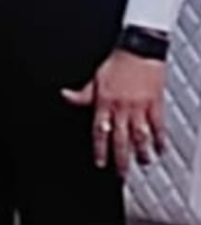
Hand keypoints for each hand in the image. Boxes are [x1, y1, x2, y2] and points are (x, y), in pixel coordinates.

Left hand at [62, 48, 165, 175]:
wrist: (138, 50)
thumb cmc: (116, 63)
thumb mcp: (94, 79)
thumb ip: (82, 94)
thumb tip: (64, 95)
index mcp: (104, 101)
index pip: (100, 130)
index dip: (99, 149)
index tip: (100, 163)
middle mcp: (121, 107)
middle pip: (120, 138)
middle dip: (120, 158)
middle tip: (121, 173)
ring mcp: (139, 107)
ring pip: (140, 135)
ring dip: (141, 152)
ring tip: (142, 163)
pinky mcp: (155, 104)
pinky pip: (158, 126)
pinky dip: (159, 139)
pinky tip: (160, 149)